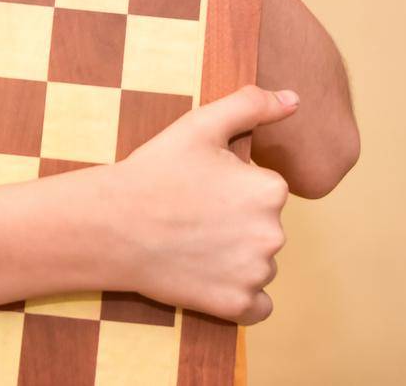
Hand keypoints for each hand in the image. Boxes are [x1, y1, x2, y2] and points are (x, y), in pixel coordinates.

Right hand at [104, 83, 301, 324]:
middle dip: (239, 223)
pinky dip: (242, 297)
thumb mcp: (202, 124)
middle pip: (266, 228)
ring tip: (197, 246)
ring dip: (239, 259)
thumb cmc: (156, 171)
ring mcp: (255, 274)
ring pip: (261, 264)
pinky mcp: (235, 306)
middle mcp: (273, 235)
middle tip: (196, 217)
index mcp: (272, 190)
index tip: (205, 189)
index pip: (267, 191)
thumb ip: (253, 104)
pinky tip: (213, 278)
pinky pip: (259, 306)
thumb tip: (294, 100)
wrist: (111, 225)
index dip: (235, 188)